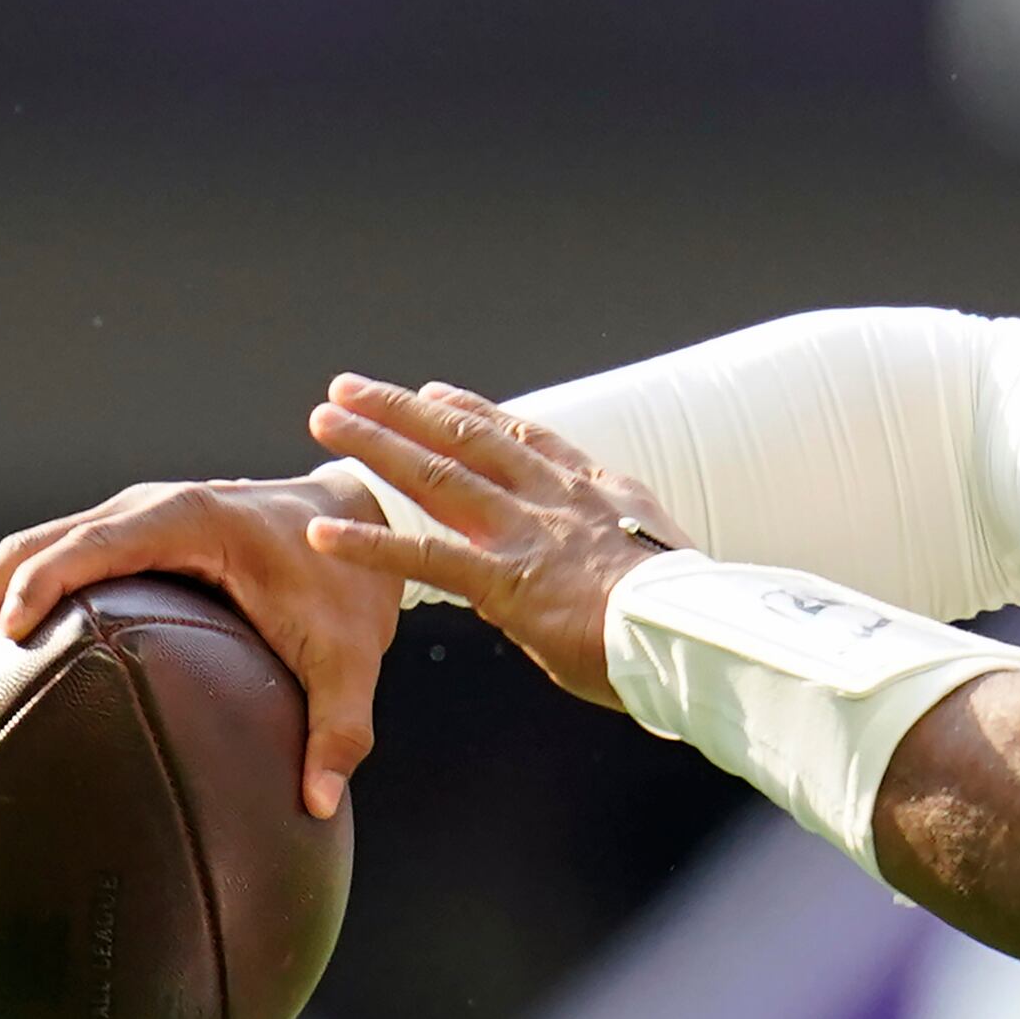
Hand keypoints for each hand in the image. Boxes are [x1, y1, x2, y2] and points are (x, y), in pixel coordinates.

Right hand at [0, 472, 403, 818]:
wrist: (361, 514)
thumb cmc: (351, 582)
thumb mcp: (353, 654)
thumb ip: (341, 727)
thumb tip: (317, 805)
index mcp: (193, 519)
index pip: (97, 542)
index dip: (45, 581)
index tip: (10, 633)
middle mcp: (151, 507)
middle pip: (36, 543)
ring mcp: (135, 518)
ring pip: (32, 548)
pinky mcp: (132, 536)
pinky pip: (56, 561)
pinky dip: (14, 600)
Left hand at [304, 375, 692, 709]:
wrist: (696, 630)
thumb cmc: (688, 615)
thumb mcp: (657, 559)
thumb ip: (613, 551)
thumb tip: (596, 566)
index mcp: (596, 489)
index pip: (523, 436)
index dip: (473, 410)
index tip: (434, 391)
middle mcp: (555, 497)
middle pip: (465, 437)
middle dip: (402, 409)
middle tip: (351, 388)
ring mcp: (526, 533)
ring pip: (437, 475)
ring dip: (375, 445)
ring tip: (325, 422)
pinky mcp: (505, 579)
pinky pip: (424, 559)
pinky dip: (370, 545)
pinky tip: (323, 534)